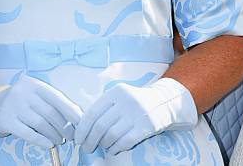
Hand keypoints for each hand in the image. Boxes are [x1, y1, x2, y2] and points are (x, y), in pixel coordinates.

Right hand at [0, 76, 82, 148]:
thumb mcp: (36, 96)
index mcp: (33, 83)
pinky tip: (48, 144)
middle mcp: (23, 92)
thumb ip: (54, 102)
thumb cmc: (23, 101)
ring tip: (60, 140)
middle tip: (71, 136)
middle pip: (50, 112)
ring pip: (40, 124)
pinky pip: (28, 134)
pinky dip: (41, 140)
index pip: (56, 97)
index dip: (70, 111)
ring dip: (54, 135)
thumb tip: (78, 115)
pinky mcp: (7, 121)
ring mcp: (13, 106)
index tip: (80, 122)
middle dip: (63, 126)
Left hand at [74, 78, 197, 154]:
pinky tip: (113, 149)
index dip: (83, 128)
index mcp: (115, 92)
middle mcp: (126, 101)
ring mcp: (137, 113)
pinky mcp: (147, 126)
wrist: (163, 101)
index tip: (78, 139)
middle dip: (91, 140)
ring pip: (112, 135)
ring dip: (104, 144)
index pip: (93, 112)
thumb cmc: (135, 102)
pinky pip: (125, 141)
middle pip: (101, 125)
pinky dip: (116, 148)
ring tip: (103, 146)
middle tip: (87, 148)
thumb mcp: (119, 97)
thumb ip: (104, 107)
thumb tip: (82, 125)